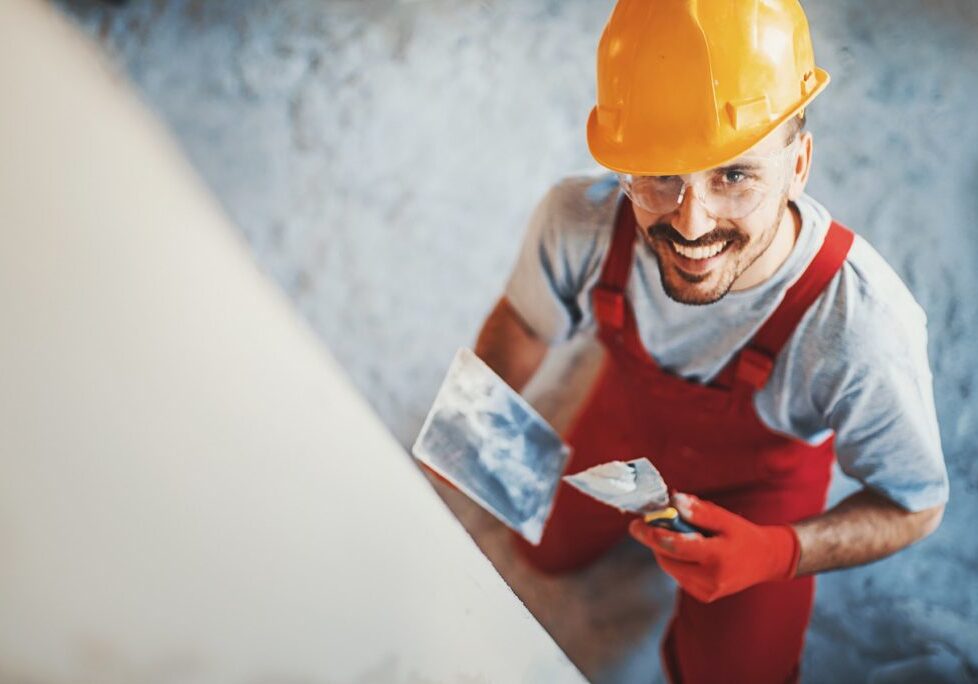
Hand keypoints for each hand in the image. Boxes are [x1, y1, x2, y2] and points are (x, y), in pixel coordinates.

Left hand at [628, 493, 800, 602]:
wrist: (765, 561)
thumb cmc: (744, 536)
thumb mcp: (726, 519)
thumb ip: (700, 512)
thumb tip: (673, 501)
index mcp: (718, 558)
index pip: (677, 547)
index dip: (654, 535)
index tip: (637, 524)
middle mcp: (711, 579)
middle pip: (668, 559)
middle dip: (655, 540)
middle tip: (646, 523)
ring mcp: (706, 591)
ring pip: (670, 567)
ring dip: (665, 549)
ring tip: (675, 533)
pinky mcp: (703, 596)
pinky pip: (678, 574)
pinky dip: (676, 560)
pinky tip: (687, 550)